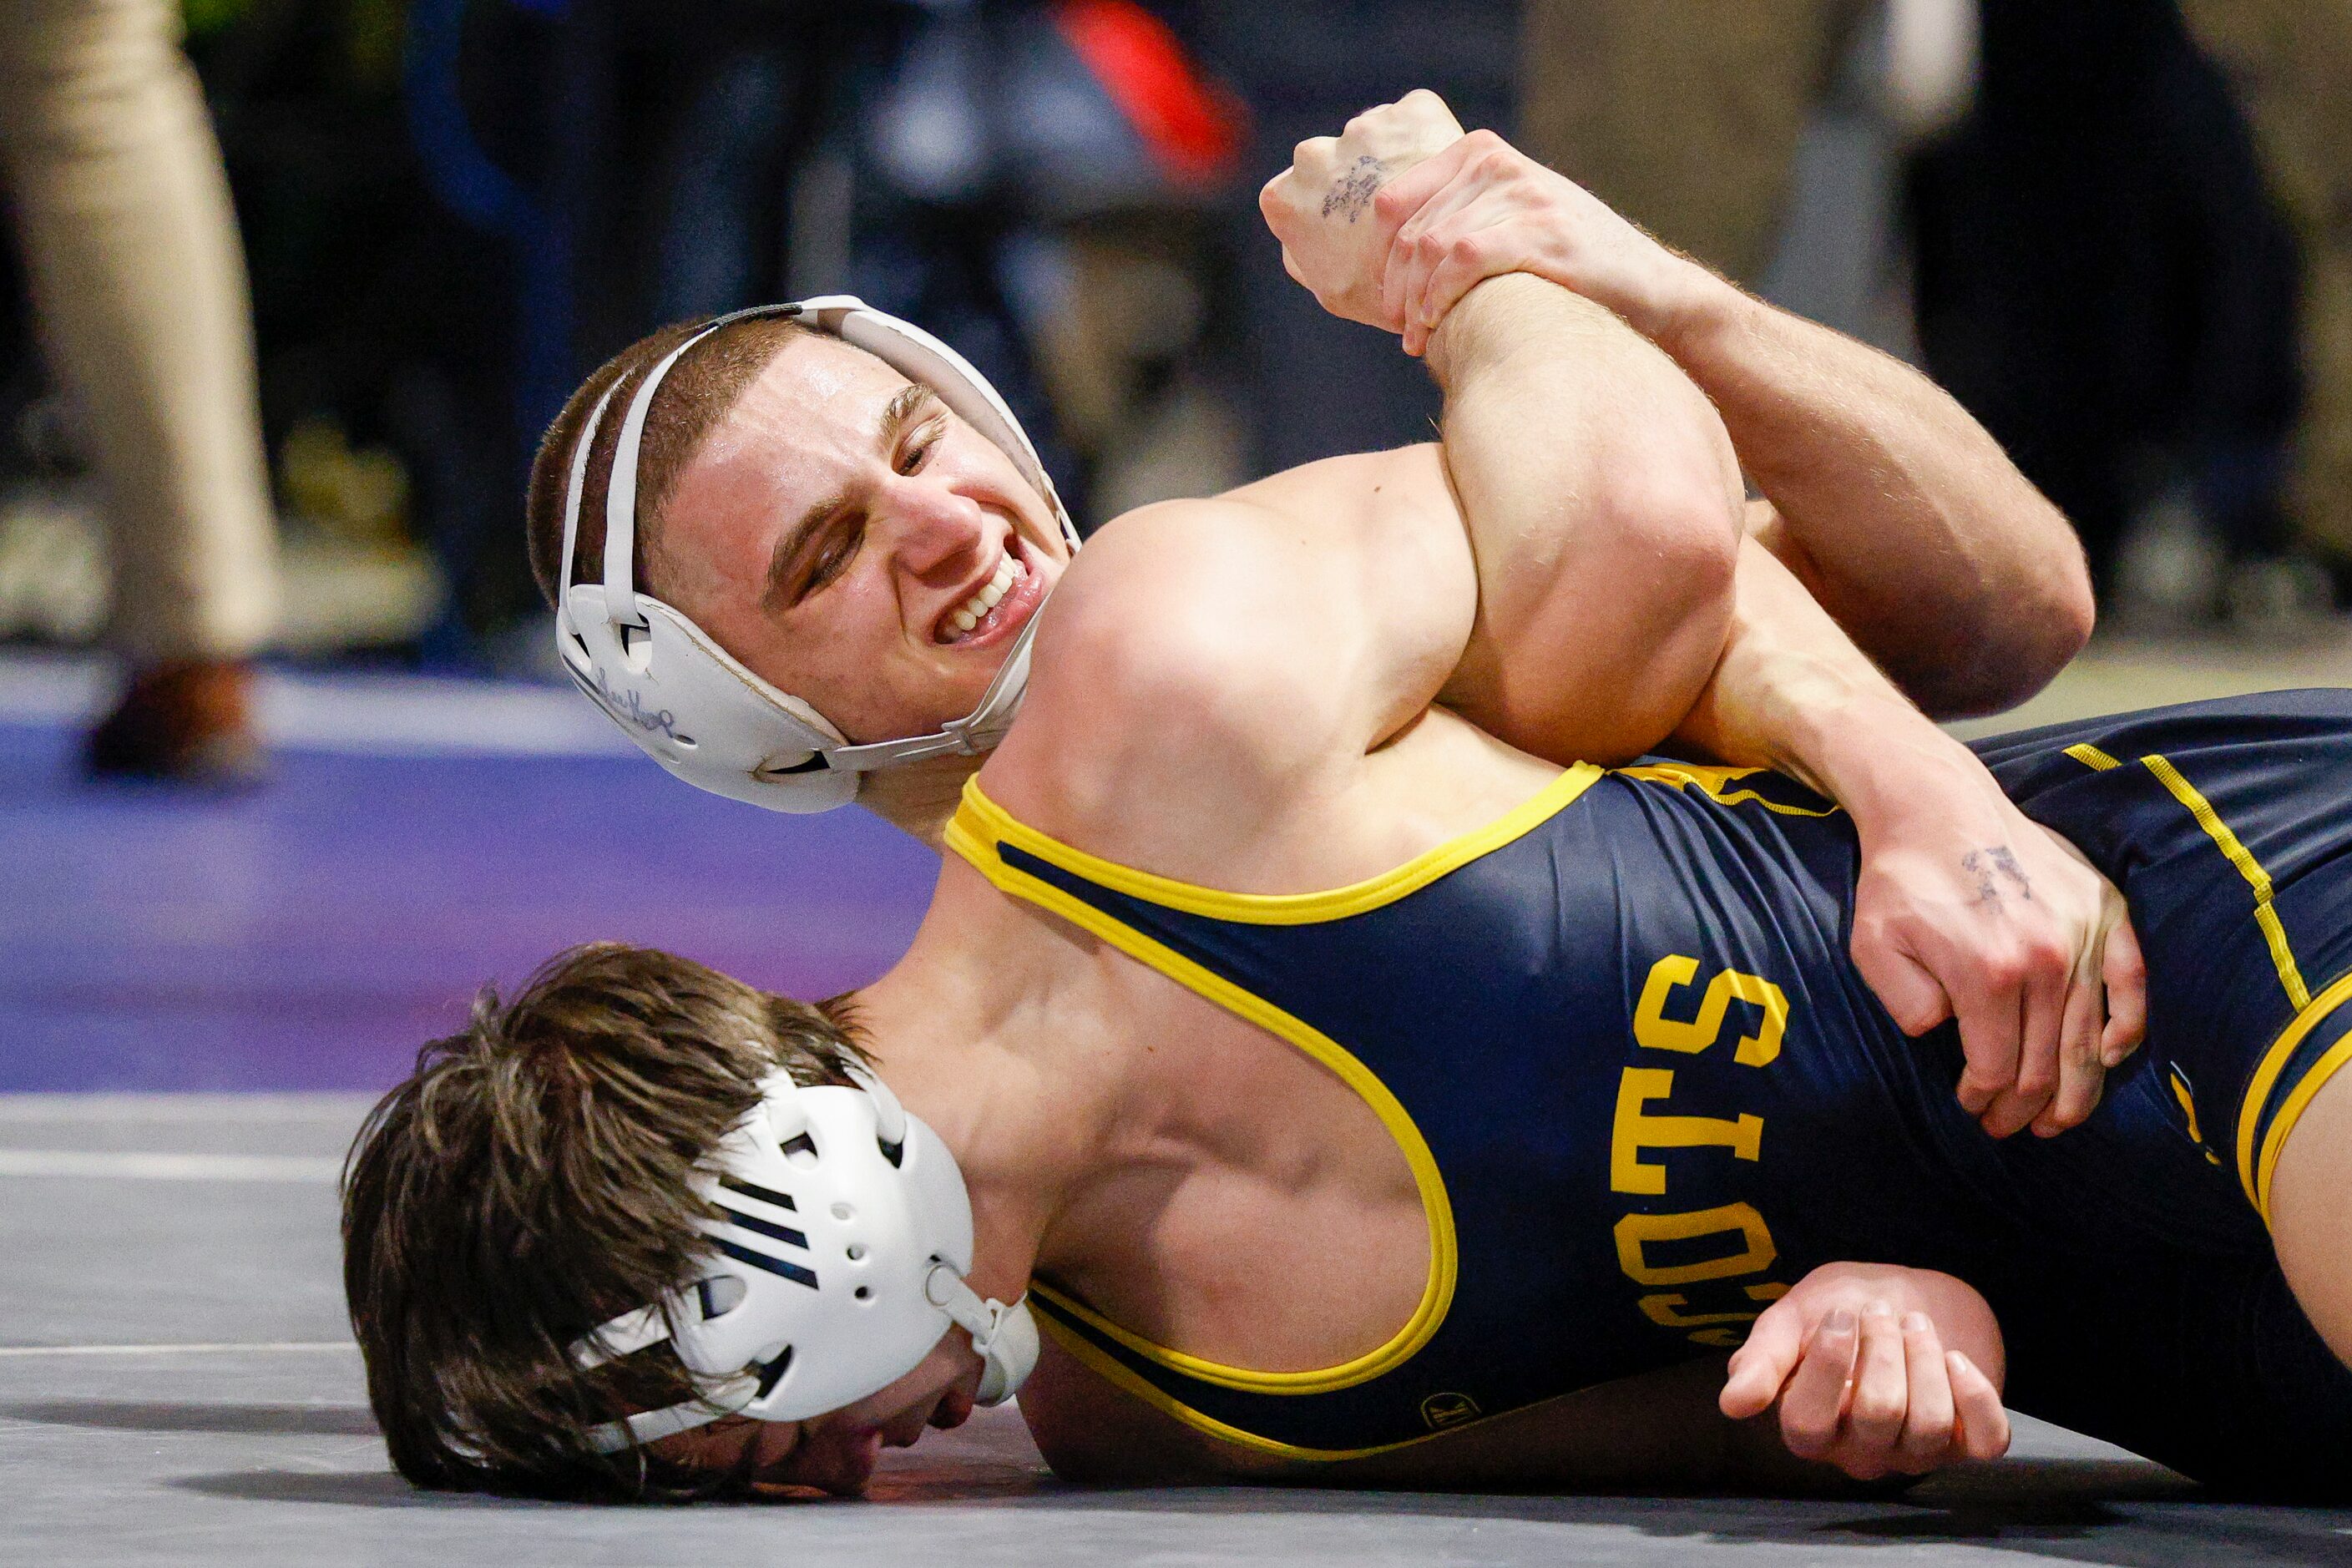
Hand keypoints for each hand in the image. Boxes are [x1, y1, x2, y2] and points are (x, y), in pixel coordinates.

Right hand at [1258, 89, 1465, 328]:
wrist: (1444, 260)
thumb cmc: (1383, 288)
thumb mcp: (1329, 291)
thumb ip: (1303, 259)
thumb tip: (1300, 241)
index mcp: (1282, 198)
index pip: (1300, 201)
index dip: (1330, 218)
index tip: (1357, 234)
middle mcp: (1313, 153)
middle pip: (1336, 165)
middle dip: (1359, 182)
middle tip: (1395, 217)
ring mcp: (1362, 128)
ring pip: (1380, 142)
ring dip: (1395, 161)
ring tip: (1425, 200)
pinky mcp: (1413, 110)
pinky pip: (1423, 124)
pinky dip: (1433, 144)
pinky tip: (1445, 179)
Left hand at [1365, 130, 1721, 353]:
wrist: (1647, 288)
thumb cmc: (1564, 268)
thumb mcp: (1505, 223)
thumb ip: (1454, 221)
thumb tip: (1383, 263)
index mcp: (1480, 153)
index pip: (1393, 201)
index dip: (1378, 258)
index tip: (1385, 301)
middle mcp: (1498, 164)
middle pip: (1410, 231)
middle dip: (1396, 289)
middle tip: (1401, 329)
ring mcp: (1522, 194)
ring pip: (1431, 247)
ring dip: (1415, 302)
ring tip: (1417, 338)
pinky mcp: (1542, 231)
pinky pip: (1463, 259)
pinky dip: (1440, 297)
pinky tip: (1438, 325)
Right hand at [1720, 1262, 2009, 1481]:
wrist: (1904, 1294)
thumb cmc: (1838, 1309)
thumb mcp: (1790, 1320)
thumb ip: (1761, 1359)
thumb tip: (1732, 1404)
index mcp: (1810, 1427)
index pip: (1808, 1424)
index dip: (1827, 1368)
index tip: (1840, 1315)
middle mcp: (1860, 1452)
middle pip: (1878, 1415)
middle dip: (1885, 1348)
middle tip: (1881, 1311)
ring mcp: (1916, 1452)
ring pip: (1929, 1424)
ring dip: (1925, 1357)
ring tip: (1915, 1324)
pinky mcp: (1968, 1443)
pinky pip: (1986, 1441)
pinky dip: (1977, 1396)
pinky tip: (1956, 1359)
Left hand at [1849, 762, 2147, 1138]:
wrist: (1936, 803)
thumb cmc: (1899, 877)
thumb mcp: (1873, 948)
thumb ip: (1908, 1006)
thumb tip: (1949, 1037)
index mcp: (1989, 973)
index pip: (1998, 1066)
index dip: (1985, 1100)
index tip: (1971, 1109)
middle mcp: (2048, 959)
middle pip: (2047, 1063)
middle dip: (2027, 1109)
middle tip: (2010, 1128)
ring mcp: (2085, 933)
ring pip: (2091, 1038)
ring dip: (2075, 1090)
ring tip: (2057, 1120)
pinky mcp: (2106, 909)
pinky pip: (2133, 985)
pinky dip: (2125, 1029)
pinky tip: (2108, 1058)